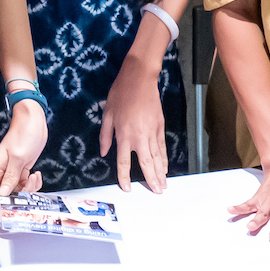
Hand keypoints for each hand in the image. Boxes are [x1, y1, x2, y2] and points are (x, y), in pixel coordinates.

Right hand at [0, 99, 47, 205]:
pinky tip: (37, 174)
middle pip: (4, 193)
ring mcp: (12, 170)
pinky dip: (32, 183)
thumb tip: (3, 194)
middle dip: (17, 195)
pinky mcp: (22, 168)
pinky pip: (25, 183)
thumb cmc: (24, 133)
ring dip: (28, 189)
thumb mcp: (18, 156)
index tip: (10, 202)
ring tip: (34, 177)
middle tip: (28, 187)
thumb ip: (10, 176)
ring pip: (17, 190)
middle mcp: (2, 171)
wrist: (34, 120)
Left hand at [99, 55, 167, 193]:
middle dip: (151, 180)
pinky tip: (165, 167)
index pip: (123, 162)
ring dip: (160, 173)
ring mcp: (151, 132)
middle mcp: (139, 136)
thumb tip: (104, 153)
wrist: (139, 78)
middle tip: (156, 192)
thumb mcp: (107, 114)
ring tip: (163, 185)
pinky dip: (164, 158)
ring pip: (157, 157)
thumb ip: (105, 135)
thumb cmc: (120, 93)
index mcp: (123, 134)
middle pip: (146, 164)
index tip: (127, 188)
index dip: (124, 177)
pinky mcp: (160, 126)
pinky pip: (162, 146)